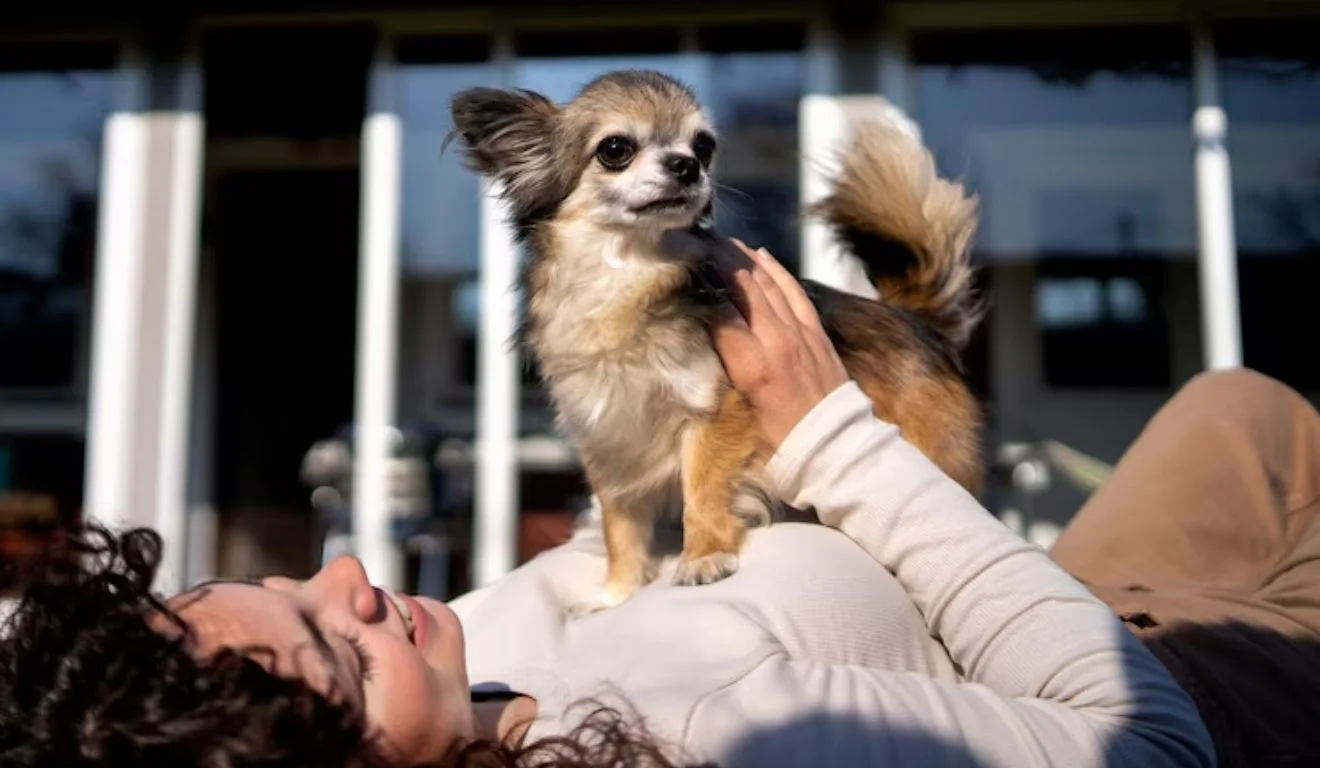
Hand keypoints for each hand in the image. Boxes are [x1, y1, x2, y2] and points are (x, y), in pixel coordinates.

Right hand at [709, 239, 849, 448]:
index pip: (719, 314)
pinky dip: (777, 271)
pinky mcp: (817, 334)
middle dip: (719, 260)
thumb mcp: (739, 419)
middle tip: (697, 239)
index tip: (680, 267)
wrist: (837, 452)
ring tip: (722, 240)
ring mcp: (800, 334)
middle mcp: (777, 342)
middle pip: (743, 288)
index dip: (699, 287)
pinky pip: (794, 291)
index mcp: (752, 367)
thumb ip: (719, 379)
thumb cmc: (781, 446)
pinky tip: (761, 256)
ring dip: (744, 259)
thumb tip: (697, 347)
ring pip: (768, 284)